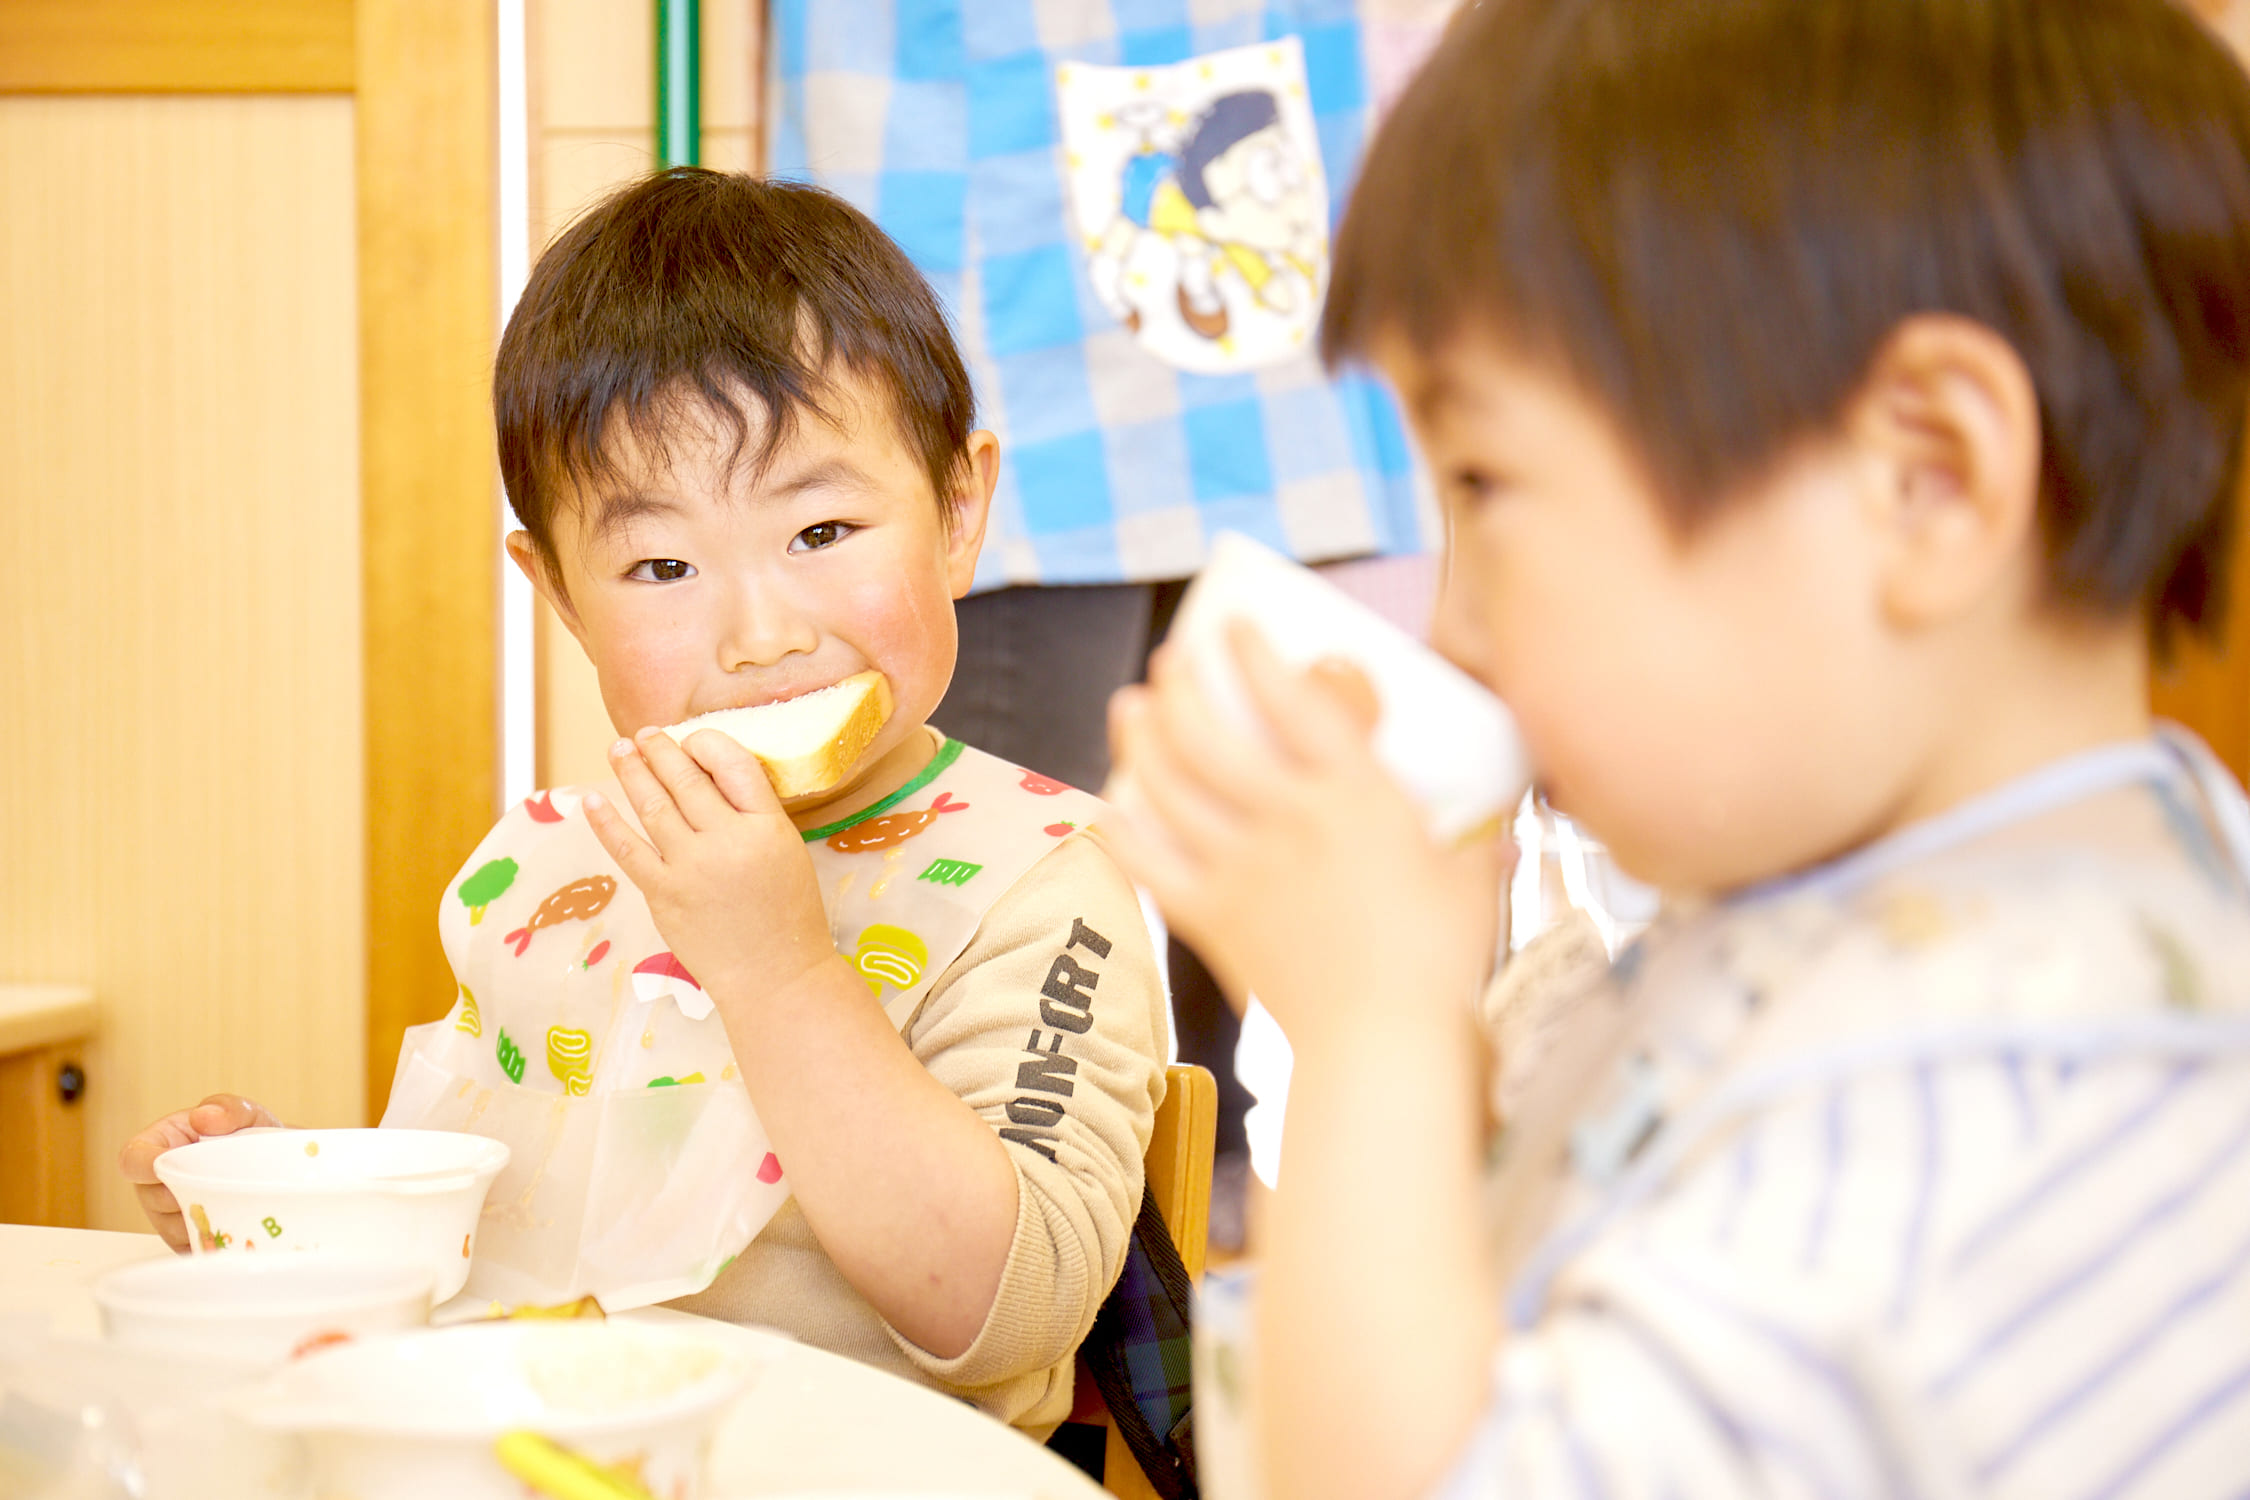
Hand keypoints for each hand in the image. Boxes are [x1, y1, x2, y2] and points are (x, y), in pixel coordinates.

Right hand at [119, 1094, 281, 1249]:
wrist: (276, 1170)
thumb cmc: (249, 1139)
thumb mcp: (246, 1114)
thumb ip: (228, 1107)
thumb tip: (203, 1117)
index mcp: (158, 1146)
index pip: (132, 1159)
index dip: (144, 1165)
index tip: (166, 1166)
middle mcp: (155, 1185)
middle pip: (153, 1199)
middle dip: (185, 1194)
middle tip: (219, 1184)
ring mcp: (167, 1217)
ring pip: (172, 1229)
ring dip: (203, 1218)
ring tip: (234, 1200)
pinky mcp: (185, 1243)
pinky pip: (191, 1248)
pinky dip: (214, 1239)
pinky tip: (236, 1224)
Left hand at [584, 727, 836, 1008]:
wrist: (776, 977)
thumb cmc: (788, 915)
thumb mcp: (787, 851)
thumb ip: (753, 814)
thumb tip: (705, 778)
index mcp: (768, 826)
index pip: (733, 764)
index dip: (706, 743)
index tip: (691, 738)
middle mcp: (727, 841)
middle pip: (685, 779)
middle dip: (660, 750)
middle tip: (645, 733)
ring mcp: (690, 868)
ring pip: (652, 805)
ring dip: (631, 771)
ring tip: (619, 749)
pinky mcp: (663, 894)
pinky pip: (627, 849)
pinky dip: (606, 822)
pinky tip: (593, 800)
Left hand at [1106, 624, 1505, 1044]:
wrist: (1383, 1042)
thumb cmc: (1439, 962)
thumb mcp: (1469, 878)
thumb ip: (1471, 837)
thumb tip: (1492, 822)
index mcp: (1358, 796)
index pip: (1296, 700)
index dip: (1256, 655)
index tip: (1235, 628)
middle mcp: (1290, 819)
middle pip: (1211, 732)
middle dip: (1182, 685)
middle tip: (1170, 661)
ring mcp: (1242, 867)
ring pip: (1168, 785)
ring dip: (1141, 738)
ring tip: (1130, 707)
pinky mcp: (1212, 917)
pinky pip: (1148, 864)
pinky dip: (1123, 830)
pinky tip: (1110, 804)